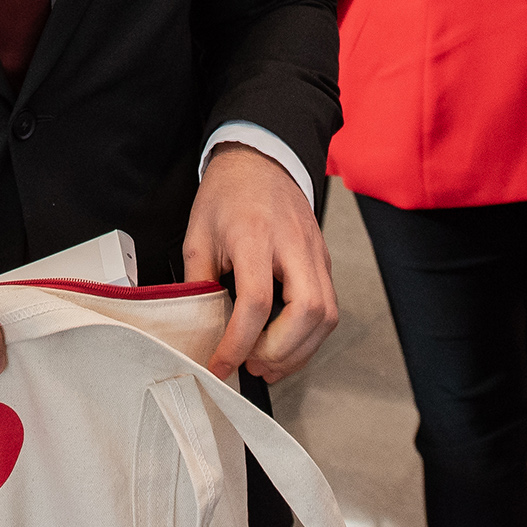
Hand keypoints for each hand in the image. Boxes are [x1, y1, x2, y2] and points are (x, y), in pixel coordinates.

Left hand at [182, 143, 337, 383]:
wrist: (260, 161)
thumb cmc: (227, 195)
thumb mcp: (198, 235)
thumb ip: (198, 283)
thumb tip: (198, 330)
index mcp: (254, 235)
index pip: (256, 301)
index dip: (238, 342)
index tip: (221, 365)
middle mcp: (293, 245)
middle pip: (308, 311)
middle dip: (281, 351)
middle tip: (252, 365)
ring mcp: (315, 252)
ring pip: (327, 314)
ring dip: (299, 351)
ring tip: (267, 364)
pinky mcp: (324, 261)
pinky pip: (329, 308)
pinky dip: (309, 337)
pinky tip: (284, 346)